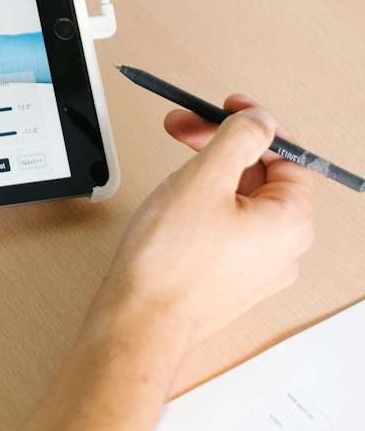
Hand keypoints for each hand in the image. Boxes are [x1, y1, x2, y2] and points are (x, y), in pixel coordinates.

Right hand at [91, 94, 314, 349]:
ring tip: (172, 163)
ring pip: (241, 200)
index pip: (287, 156)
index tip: (226, 109)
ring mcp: (256, 267)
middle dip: (222, 145)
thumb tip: (260, 121)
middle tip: (186, 128)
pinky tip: (175, 200)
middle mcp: (282, 248)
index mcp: (290, 223)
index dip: (255, 125)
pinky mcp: (229, 278)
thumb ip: (238, 138)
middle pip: (261, 176)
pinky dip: (204, 203)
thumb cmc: (169, 264)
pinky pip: (227, 227)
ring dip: (209, 172)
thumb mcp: (205, 178)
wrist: (139, 322)